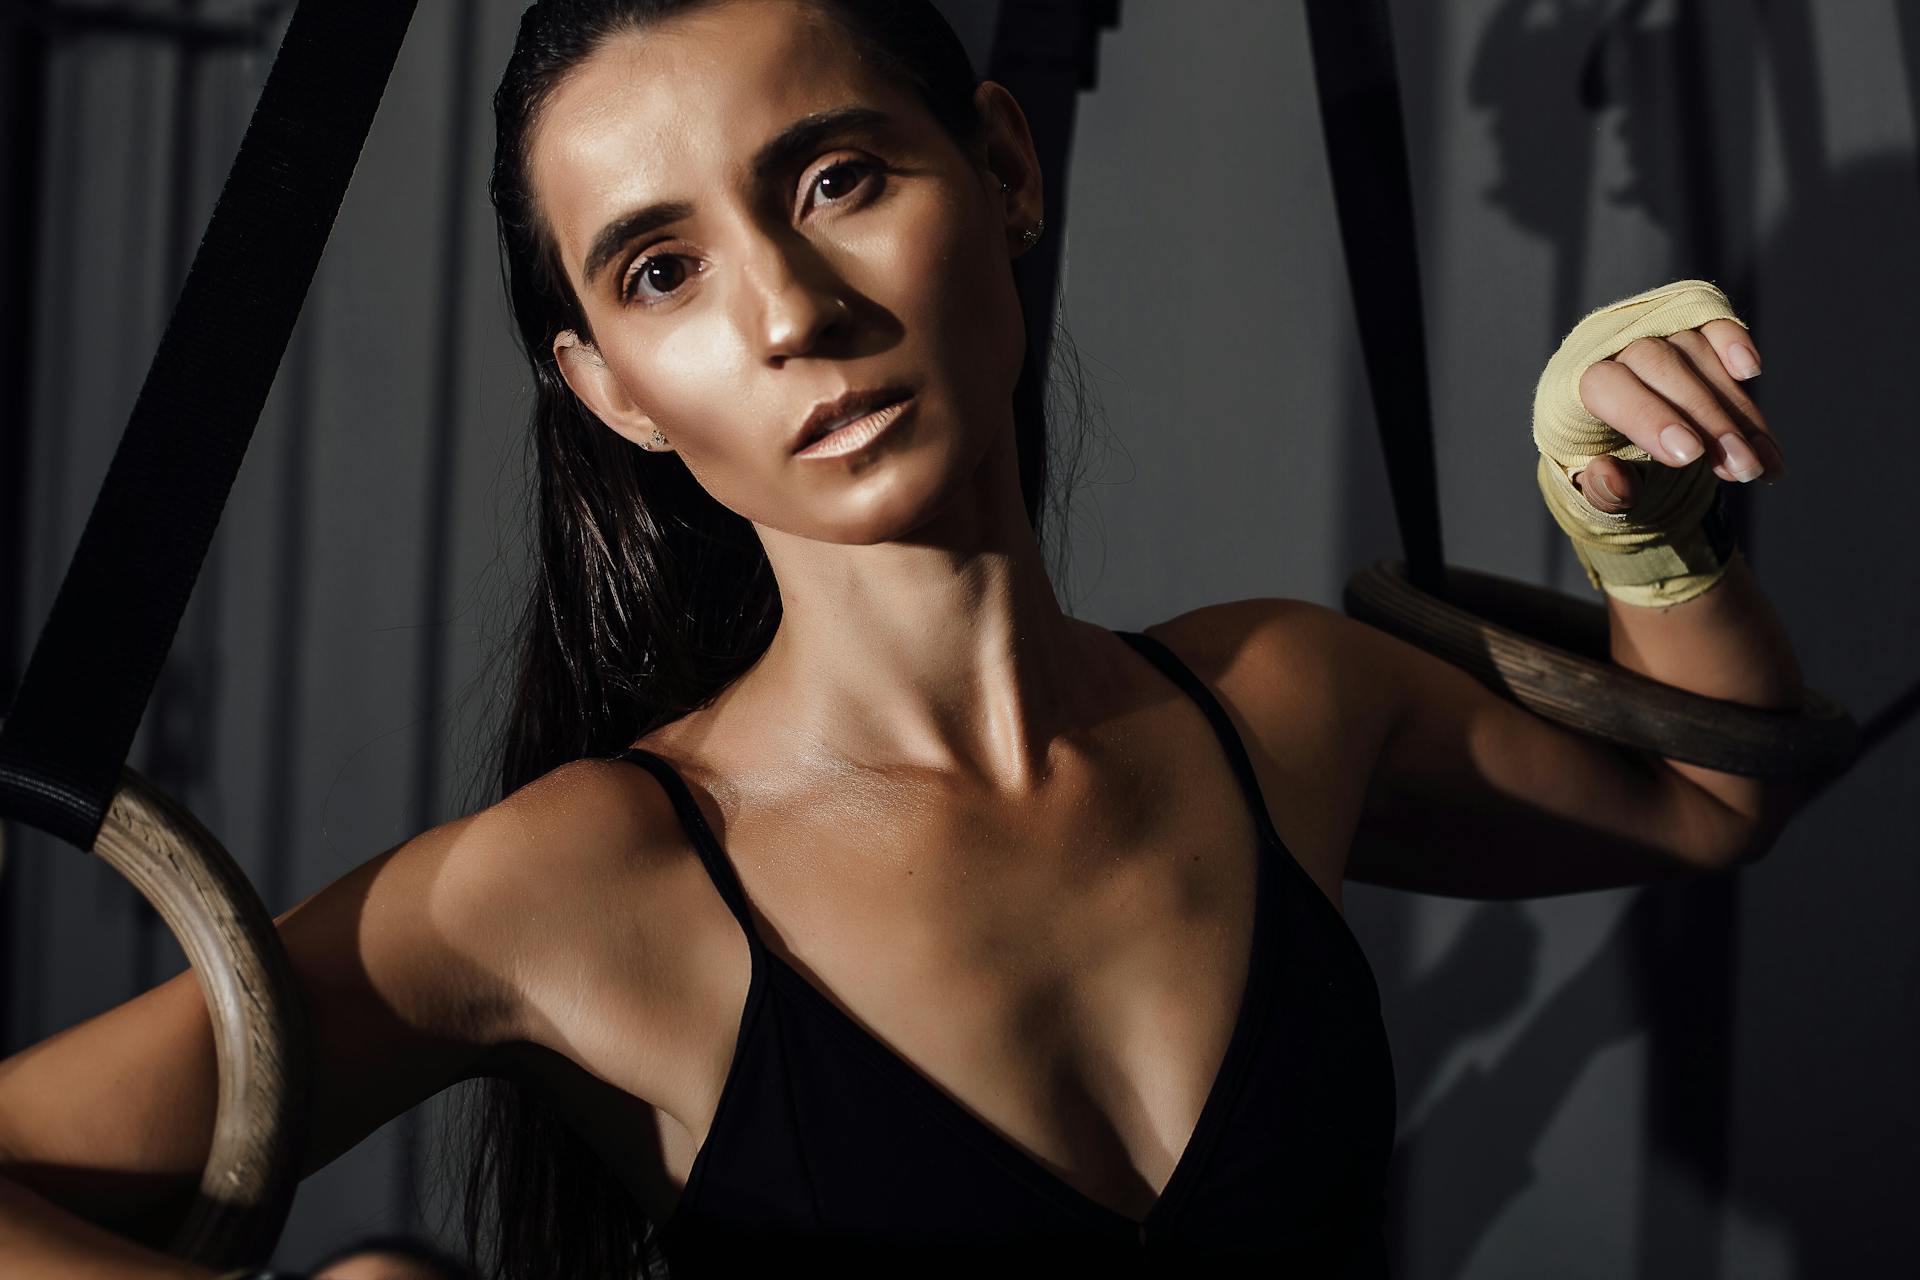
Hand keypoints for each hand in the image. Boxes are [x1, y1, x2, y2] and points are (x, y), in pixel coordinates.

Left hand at [1570, 320, 1788, 513]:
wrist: (1607, 431)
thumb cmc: (1595, 460)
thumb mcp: (1589, 488)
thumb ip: (1600, 490)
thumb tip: (1612, 478)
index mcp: (1568, 387)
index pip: (1605, 386)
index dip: (1648, 416)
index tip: (1690, 455)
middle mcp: (1606, 348)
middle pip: (1660, 366)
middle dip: (1708, 420)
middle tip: (1741, 469)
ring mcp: (1647, 331)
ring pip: (1696, 353)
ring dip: (1736, 409)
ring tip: (1759, 463)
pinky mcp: (1683, 324)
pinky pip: (1710, 320)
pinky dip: (1733, 341)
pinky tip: (1751, 372)